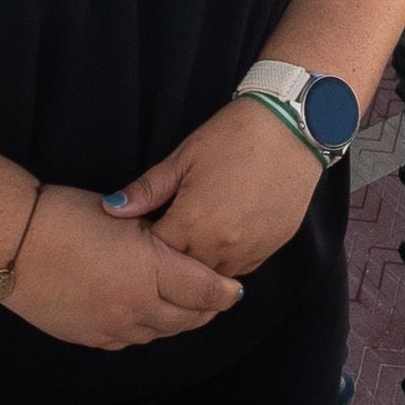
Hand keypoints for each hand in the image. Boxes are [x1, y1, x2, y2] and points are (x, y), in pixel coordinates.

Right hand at [0, 187, 242, 351]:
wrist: (12, 243)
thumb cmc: (66, 215)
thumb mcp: (123, 217)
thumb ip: (155, 237)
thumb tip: (175, 247)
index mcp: (150, 271)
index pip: (203, 290)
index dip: (223, 291)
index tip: (235, 289)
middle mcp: (136, 307)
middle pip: (186, 319)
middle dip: (206, 311)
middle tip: (217, 301)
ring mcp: (111, 327)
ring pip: (158, 333)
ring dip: (177, 322)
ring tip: (186, 310)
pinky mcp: (88, 337)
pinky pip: (129, 341)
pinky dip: (145, 330)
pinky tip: (147, 318)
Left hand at [102, 97, 329, 277]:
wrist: (293, 127)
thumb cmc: (233, 136)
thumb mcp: (184, 157)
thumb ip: (147, 190)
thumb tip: (110, 209)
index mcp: (193, 225)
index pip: (156, 256)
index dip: (145, 246)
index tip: (143, 231)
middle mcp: (221, 248)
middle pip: (183, 274)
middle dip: (171, 261)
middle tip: (167, 236)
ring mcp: (250, 252)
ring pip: (213, 278)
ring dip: (200, 263)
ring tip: (195, 237)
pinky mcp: (273, 248)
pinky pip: (241, 269)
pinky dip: (227, 260)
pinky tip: (223, 236)